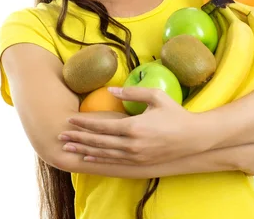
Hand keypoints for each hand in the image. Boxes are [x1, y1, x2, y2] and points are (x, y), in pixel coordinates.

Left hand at [58, 86, 203, 164]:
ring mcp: (135, 156)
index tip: (70, 119)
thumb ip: (133, 93)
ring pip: (104, 154)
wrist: (192, 138)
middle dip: (78, 138)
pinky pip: (114, 162)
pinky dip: (98, 160)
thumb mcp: (156, 97)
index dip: (85, 123)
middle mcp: (132, 145)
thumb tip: (112, 90)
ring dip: (84, 151)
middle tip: (61, 135)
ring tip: (68, 147)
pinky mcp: (139, 163)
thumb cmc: (174, 113)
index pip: (103, 126)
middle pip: (99, 142)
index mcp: (135, 127)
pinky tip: (87, 158)